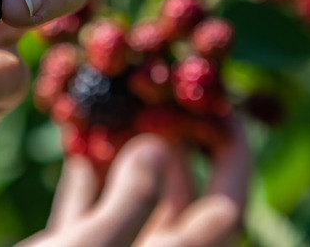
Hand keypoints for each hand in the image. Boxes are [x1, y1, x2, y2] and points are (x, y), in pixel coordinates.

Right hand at [21, 119, 249, 246]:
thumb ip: (132, 200)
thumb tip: (160, 145)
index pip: (226, 204)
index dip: (233, 151)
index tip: (220, 101)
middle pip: (178, 196)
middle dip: (169, 140)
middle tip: (156, 92)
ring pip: (131, 202)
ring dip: (123, 157)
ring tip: (115, 109)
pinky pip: (91, 216)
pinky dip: (87, 183)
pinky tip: (76, 147)